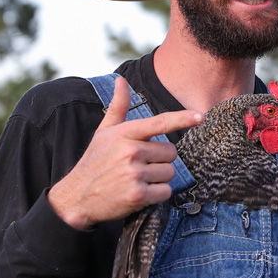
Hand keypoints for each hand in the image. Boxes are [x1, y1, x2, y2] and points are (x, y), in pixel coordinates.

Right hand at [48, 77, 203, 229]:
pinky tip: (140, 193)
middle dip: (161, 160)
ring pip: (169, 173)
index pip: (160, 122)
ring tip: (137, 179)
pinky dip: (157, 194)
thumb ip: (118, 106)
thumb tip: (121, 80)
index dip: (182, 118)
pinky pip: (165, 192)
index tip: (201, 116)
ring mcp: (134, 174)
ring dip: (159, 179)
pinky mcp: (138, 195)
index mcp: (125, 133)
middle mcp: (130, 151)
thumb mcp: (104, 132)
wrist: (76, 197)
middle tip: (139, 166)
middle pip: (171, 152)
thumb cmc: (95, 162)